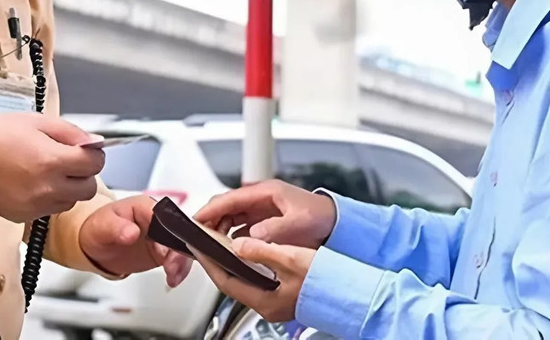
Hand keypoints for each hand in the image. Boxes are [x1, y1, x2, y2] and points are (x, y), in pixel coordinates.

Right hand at [0, 113, 103, 222]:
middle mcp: (47, 187)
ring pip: (71, 201)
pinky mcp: (24, 216)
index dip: (93, 154)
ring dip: (68, 187)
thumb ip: (71, 132)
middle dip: (84, 173)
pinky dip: (49, 198)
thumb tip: (95, 143)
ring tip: (47, 171)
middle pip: (88, 188)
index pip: (95, 164)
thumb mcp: (36, 121)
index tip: (85, 150)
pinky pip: (50, 209)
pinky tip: (34, 182)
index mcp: (51, 160)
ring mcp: (36, 205)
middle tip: (68, 161)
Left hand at [79, 196, 186, 281]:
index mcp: (145, 206)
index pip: (165, 215)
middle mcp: (159, 220)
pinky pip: (178, 259)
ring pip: (183, 246)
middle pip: (179, 231)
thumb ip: (116, 228)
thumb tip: (132, 232)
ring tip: (172, 275)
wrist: (96, 246)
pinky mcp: (164, 252)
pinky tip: (173, 279)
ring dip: (181, 261)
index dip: (168, 231)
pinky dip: (179, 270)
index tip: (163, 249)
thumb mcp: (102, 226)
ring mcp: (163, 236)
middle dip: (179, 249)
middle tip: (172, 266)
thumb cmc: (99, 228)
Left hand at [194, 238, 314, 323]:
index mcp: (265, 301)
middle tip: (206, 242)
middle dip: (217, 261)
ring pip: (244, 280)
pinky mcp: (283, 295)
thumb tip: (239, 245)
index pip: (225, 281)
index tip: (198, 246)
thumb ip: (262, 251)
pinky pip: (257, 280)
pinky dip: (248, 265)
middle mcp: (267, 306)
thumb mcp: (292, 259)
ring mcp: (275, 302)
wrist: (351, 292)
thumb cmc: (326, 280)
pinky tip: (249, 253)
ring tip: (222, 243)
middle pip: (231, 281)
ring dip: (232, 262)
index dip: (209, 262)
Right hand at [195, 180, 337, 247]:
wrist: (336, 223)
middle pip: (226, 206)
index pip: (229, 198)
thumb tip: (254, 235)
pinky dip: (230, 234)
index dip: (210, 209)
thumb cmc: (321, 216)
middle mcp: (260, 198)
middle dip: (209, 220)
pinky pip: (240, 225)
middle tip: (197, 236)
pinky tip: (228, 247)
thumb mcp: (299, 223)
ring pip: (230, 216)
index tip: (196, 220)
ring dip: (219, 228)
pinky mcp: (264, 220)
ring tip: (210, 244)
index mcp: (266, 192)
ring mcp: (261, 209)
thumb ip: (276, 228)